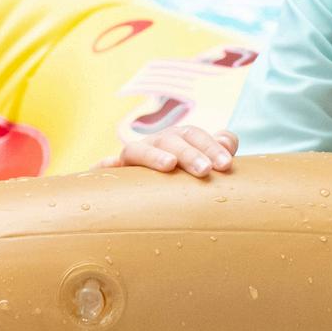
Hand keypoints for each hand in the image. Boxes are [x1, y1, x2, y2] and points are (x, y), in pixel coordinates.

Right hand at [104, 125, 237, 178]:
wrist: (145, 195)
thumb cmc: (181, 181)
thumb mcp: (201, 164)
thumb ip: (217, 151)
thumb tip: (228, 142)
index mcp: (176, 140)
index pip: (193, 134)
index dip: (210, 145)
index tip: (226, 165)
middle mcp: (154, 145)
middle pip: (170, 139)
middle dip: (189, 152)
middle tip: (206, 170)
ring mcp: (131, 159)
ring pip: (138, 149)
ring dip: (154, 155)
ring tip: (169, 165)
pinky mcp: (112, 174)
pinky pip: (103, 168)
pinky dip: (104, 166)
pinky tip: (106, 168)